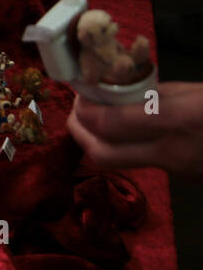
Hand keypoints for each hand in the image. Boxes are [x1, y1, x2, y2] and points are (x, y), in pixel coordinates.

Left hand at [66, 83, 202, 177]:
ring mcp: (177, 171)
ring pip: (119, 162)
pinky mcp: (182, 178)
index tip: (82, 96)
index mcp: (175, 119)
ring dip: (99, 141)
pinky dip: (127, 147)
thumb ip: (153, 93)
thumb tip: (116, 92)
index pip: (109, 123)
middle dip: (80, 132)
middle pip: (103, 154)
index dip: (85, 110)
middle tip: (79, 112)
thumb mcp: (195, 91)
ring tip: (97, 119)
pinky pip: (143, 163)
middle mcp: (171, 151)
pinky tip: (130, 131)